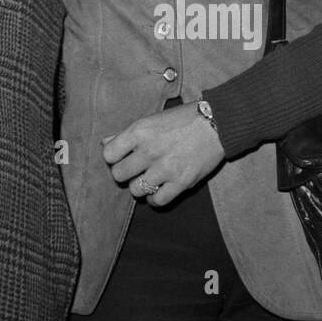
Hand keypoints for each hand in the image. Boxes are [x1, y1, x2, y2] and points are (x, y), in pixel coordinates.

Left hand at [102, 102, 224, 206]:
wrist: (216, 124)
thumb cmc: (182, 119)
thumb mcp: (151, 120)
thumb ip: (127, 134)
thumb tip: (105, 144)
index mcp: (139, 132)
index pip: (108, 155)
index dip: (113, 158)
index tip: (121, 157)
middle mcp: (149, 151)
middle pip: (119, 175)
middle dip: (125, 173)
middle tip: (134, 170)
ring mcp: (165, 168)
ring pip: (135, 190)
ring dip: (140, 186)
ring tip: (148, 179)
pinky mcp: (181, 182)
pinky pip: (158, 201)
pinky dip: (155, 199)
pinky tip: (159, 190)